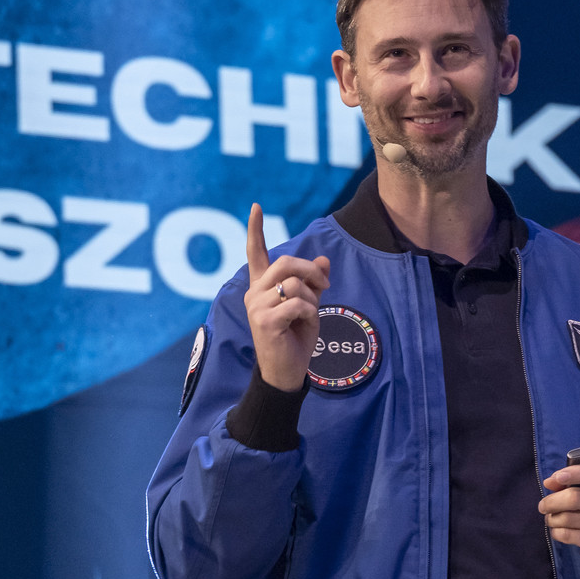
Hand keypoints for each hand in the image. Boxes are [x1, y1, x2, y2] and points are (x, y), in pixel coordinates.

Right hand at [242, 204, 330, 390]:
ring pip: (294, 284)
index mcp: (262, 287)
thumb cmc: (296, 338)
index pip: (256, 253)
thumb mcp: (309, 305)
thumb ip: (314, 282)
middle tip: (325, 286)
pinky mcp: (264, 321)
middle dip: (311, 271)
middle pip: (285, 263)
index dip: (256, 230)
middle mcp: (254, 293)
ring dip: (312, 298)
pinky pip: (297, 303)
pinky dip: (310, 312)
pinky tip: (305, 324)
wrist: (286, 371)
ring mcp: (256, 306)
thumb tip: (324, 260)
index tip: (256, 207)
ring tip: (310, 314)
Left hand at [539, 461, 579, 563]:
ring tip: (551, 518)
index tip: (558, 477)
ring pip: (568, 518)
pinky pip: (568, 535)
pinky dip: (556, 532)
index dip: (576, 472)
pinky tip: (558, 530)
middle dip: (551, 501)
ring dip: (552, 519)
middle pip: (575, 497)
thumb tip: (549, 482)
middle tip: (543, 506)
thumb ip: (570, 481)